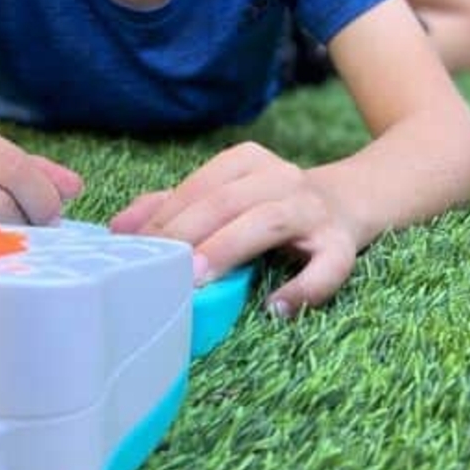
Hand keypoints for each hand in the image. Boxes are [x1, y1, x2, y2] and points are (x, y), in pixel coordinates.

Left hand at [110, 141, 357, 316]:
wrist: (349, 201)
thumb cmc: (269, 205)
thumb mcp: (225, 196)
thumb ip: (174, 207)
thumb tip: (119, 229)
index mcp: (249, 161)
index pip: (202, 185)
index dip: (167, 216)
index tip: (137, 248)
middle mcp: (283, 177)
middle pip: (228, 202)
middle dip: (190, 233)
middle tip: (162, 268)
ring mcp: (314, 210)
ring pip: (269, 222)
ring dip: (230, 249)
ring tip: (200, 279)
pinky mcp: (343, 244)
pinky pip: (328, 266)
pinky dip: (304, 288)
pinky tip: (275, 307)